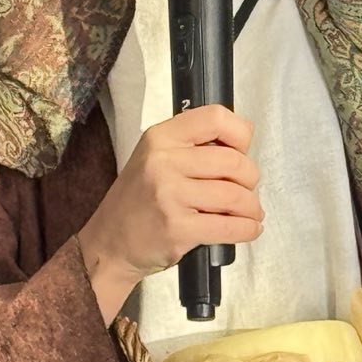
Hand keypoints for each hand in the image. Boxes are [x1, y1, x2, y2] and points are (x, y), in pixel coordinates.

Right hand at [78, 104, 261, 323]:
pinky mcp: (177, 228)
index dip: (240, 134)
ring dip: (251, 207)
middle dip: (250, 178)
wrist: (109, 243)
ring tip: (249, 212)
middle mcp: (162, 162)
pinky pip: (229, 226)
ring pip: (236, 195)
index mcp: (160, 137)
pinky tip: (248, 228)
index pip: (216, 118)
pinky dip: (247, 228)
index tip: (242, 150)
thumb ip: (192, 145)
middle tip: (245, 189)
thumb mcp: (154, 158)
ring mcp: (169, 195)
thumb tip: (243, 142)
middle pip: (234, 161)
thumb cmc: (138, 201)